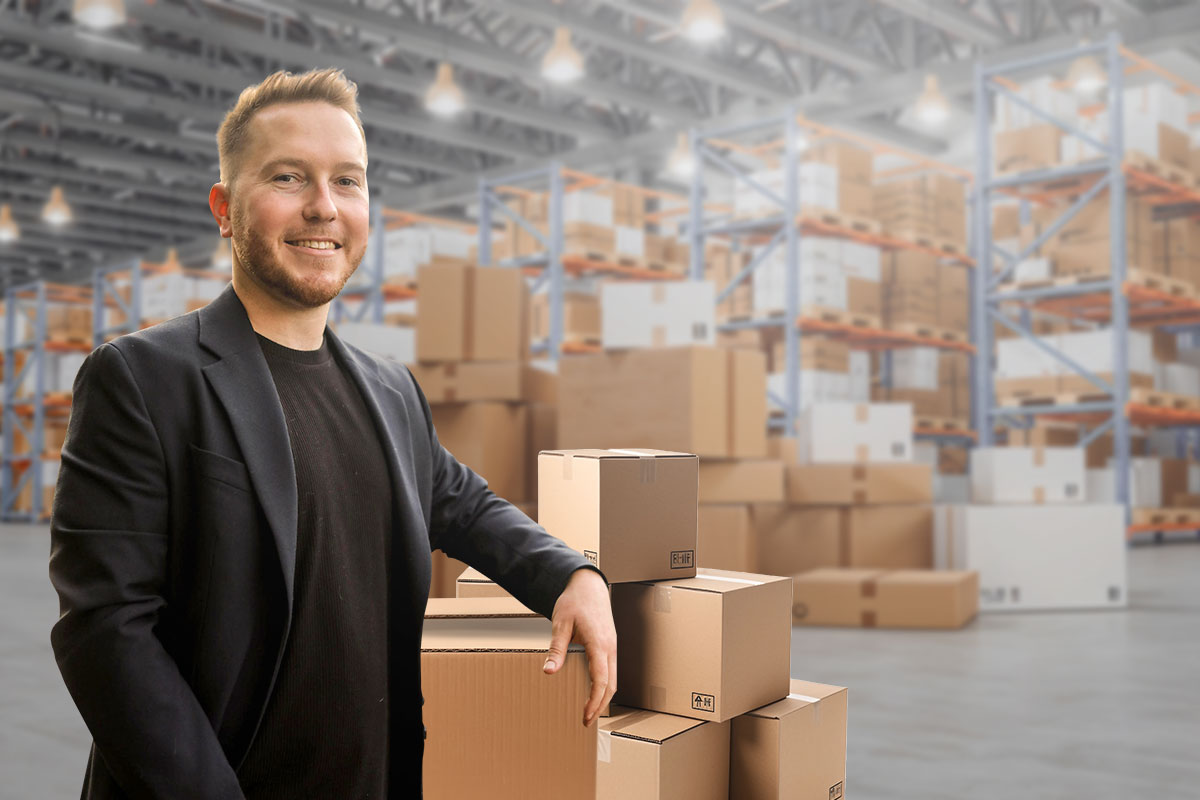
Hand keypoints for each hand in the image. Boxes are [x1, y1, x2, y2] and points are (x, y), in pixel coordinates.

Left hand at [543, 568, 616, 726]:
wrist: (588, 585)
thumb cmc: (575, 601)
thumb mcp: (561, 624)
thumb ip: (556, 649)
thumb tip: (549, 671)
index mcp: (599, 644)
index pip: (601, 681)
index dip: (594, 702)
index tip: (585, 716)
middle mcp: (610, 647)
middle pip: (611, 685)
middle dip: (601, 705)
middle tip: (586, 721)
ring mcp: (612, 645)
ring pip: (613, 678)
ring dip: (604, 696)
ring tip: (590, 711)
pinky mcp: (609, 644)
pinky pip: (610, 669)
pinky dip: (605, 685)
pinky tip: (594, 690)